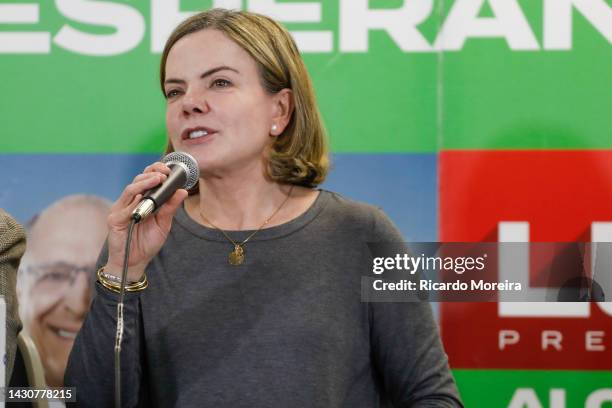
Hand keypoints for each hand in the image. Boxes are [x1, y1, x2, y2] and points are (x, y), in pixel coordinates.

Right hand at [105, 162, 188, 281]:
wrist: (136, 262)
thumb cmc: (147, 242)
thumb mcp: (164, 223)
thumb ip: (171, 207)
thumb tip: (182, 191)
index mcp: (141, 200)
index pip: (146, 179)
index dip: (155, 171)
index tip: (168, 170)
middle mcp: (129, 202)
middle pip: (137, 180)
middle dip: (151, 174)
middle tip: (164, 173)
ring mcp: (120, 210)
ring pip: (130, 190)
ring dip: (144, 183)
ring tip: (157, 179)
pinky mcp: (114, 220)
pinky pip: (124, 209)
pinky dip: (134, 203)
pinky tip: (142, 199)